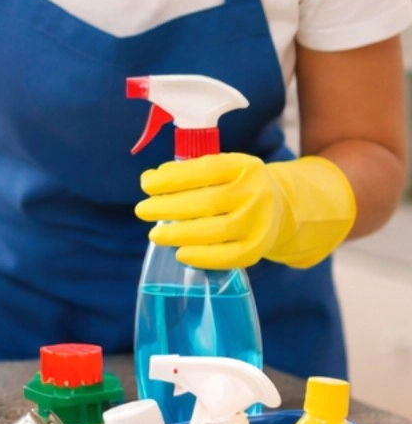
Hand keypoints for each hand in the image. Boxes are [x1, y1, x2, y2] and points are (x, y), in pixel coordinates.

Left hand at [136, 153, 356, 270]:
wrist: (281, 206)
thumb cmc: (236, 186)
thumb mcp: (221, 170)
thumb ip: (189, 172)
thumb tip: (152, 179)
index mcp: (243, 166)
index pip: (204, 170)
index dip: (172, 178)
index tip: (146, 184)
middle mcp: (255, 193)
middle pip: (206, 202)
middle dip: (168, 207)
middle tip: (142, 210)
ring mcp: (260, 221)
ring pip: (216, 230)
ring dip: (180, 233)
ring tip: (155, 234)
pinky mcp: (260, 246)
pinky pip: (230, 256)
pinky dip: (203, 257)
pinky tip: (180, 253)